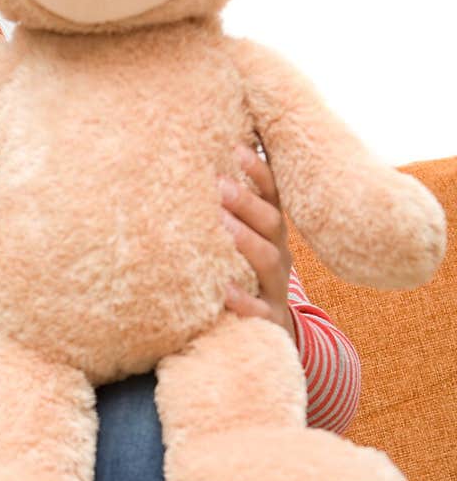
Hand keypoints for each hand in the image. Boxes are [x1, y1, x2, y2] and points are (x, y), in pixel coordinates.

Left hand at [219, 144, 296, 344]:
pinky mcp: (268, 320)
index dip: (258, 171)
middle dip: (246, 201)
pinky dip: (242, 300)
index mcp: (271, 232)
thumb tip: (202, 162)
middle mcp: (279, 255)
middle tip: (218, 183)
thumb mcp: (240, 241)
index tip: (236, 148)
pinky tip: (223, 289)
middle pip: (271, 223)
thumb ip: (226, 211)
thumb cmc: (242, 275)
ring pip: (269, 261)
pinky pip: (259, 310)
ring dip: (245, 240)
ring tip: (221, 226)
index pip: (271, 195)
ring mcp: (276, 288)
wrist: (266, 332)